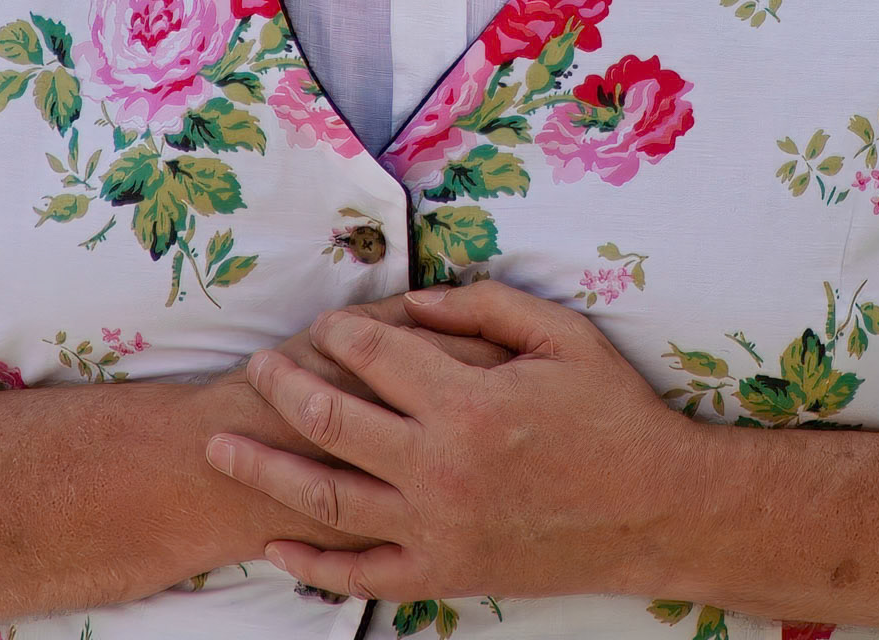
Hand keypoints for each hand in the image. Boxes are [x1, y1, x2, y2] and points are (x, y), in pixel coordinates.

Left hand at [204, 280, 691, 604]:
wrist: (655, 511)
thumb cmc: (611, 412)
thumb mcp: (560, 334)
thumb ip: (481, 306)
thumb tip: (409, 302)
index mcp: (470, 402)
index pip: (375, 355)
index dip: (343, 331)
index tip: (327, 321)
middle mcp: (442, 468)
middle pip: (333, 420)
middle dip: (285, 386)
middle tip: (258, 365)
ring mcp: (438, 529)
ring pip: (328, 500)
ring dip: (268, 469)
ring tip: (224, 445)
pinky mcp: (444, 575)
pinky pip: (361, 577)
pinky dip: (312, 566)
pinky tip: (275, 545)